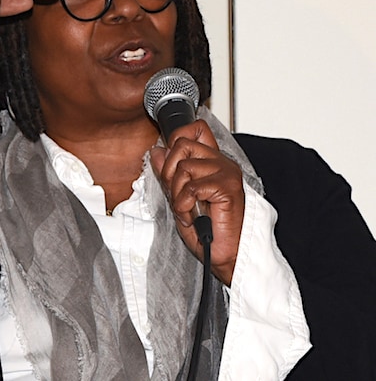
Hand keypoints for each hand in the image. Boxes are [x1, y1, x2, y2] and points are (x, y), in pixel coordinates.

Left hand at [150, 120, 244, 285]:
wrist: (225, 256)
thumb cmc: (207, 232)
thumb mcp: (179, 197)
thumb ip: (169, 173)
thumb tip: (157, 151)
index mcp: (212, 162)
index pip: (195, 128)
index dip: (176, 139)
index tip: (171, 164)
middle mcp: (221, 163)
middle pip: (182, 143)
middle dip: (169, 172)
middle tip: (176, 194)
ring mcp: (226, 173)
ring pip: (184, 166)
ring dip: (177, 194)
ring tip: (187, 209)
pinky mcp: (227, 187)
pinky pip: (192, 187)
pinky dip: (185, 205)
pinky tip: (193, 216)